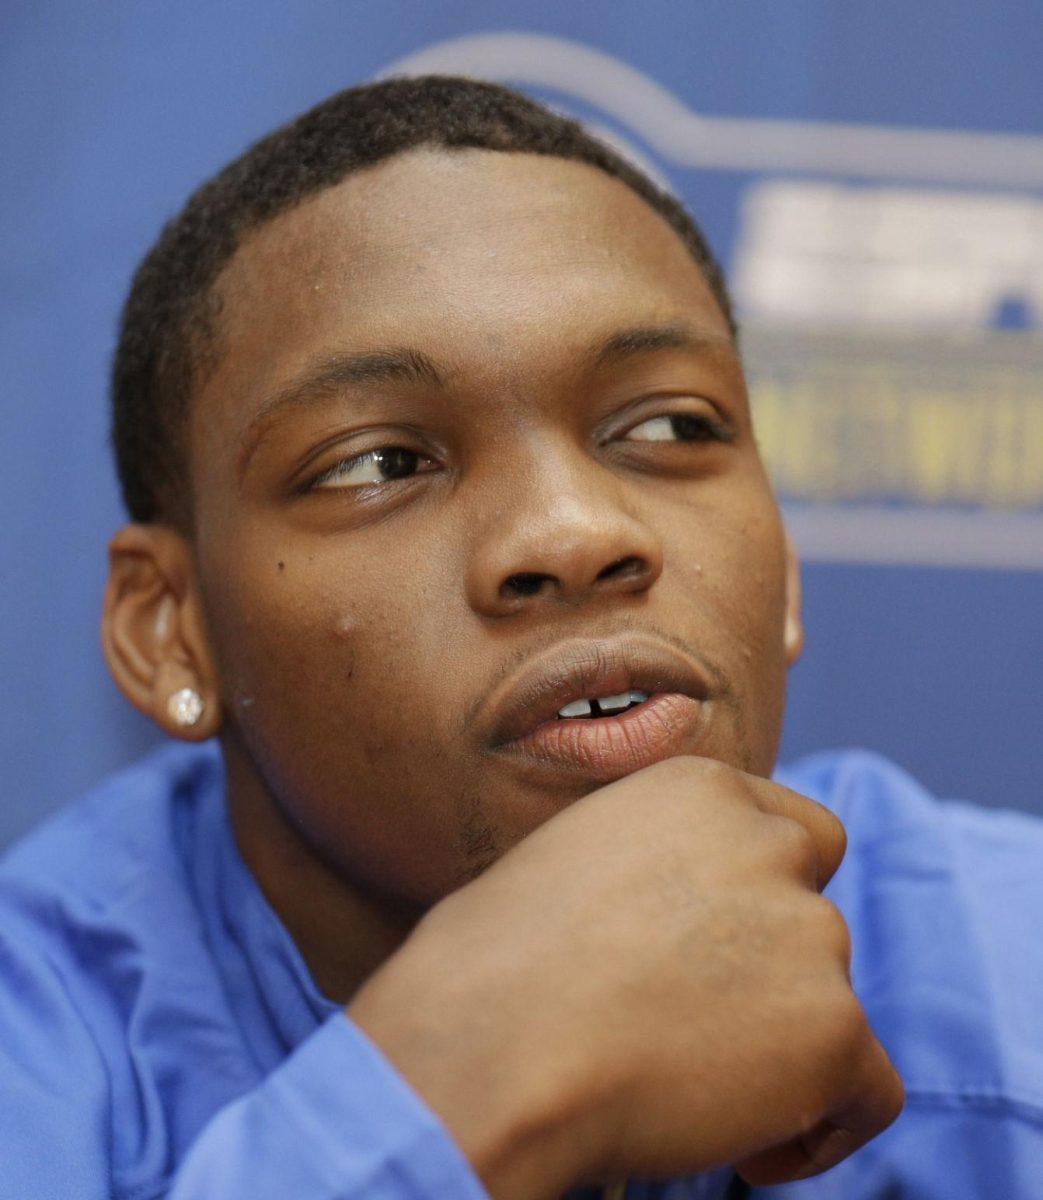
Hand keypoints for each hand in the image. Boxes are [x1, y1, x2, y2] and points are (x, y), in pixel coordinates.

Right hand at [349, 755, 902, 1198]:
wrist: (488, 1051)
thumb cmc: (490, 968)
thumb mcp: (569, 862)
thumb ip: (651, 865)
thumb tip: (674, 916)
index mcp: (697, 788)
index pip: (787, 829)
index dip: (763, 896)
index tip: (723, 952)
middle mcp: (765, 842)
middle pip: (813, 909)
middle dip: (774, 963)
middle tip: (703, 1022)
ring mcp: (809, 930)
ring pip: (830, 999)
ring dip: (781, 1044)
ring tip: (693, 1090)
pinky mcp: (833, 1026)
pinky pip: (871, 1090)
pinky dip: (823, 1126)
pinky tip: (750, 1151)